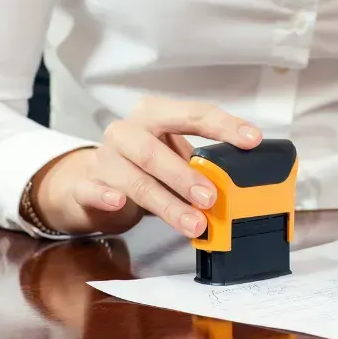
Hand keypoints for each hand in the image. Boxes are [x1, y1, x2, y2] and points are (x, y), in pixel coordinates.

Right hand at [30, 97, 261, 236]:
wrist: (90, 180)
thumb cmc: (141, 166)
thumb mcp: (172, 157)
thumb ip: (199, 166)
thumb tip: (237, 187)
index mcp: (154, 115)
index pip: (192, 114)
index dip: (224, 126)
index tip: (252, 140)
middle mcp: (126, 132)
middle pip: (155, 151)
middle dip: (186, 176)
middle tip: (211, 198)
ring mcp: (104, 158)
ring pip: (135, 180)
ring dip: (167, 204)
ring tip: (193, 224)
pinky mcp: (85, 185)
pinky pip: (94, 190)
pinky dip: (107, 196)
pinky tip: (119, 203)